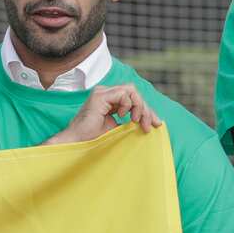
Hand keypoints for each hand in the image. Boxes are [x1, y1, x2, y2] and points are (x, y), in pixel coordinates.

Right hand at [45, 84, 161, 145]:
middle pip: (134, 92)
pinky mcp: (100, 96)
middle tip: (151, 125)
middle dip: (146, 109)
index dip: (146, 110)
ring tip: (136, 121)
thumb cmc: (93, 138)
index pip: (132, 98)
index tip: (156, 124)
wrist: (78, 143)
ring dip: (139, 106)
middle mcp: (104, 93)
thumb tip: (150, 120)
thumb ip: (130, 120)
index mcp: (108, 100)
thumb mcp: (117, 127)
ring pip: (131, 90)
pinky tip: (123, 117)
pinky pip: (124, 93)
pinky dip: (128, 105)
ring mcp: (101, 93)